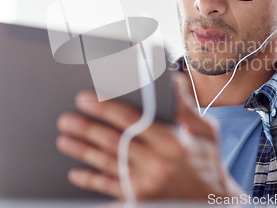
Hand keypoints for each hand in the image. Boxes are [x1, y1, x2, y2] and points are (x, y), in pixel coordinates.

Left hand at [56, 73, 243, 199]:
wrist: (212, 202)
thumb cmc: (208, 163)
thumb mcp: (206, 131)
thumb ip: (187, 106)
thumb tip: (174, 80)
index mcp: (172, 142)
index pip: (132, 120)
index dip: (106, 107)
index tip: (87, 98)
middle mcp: (156, 163)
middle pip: (113, 142)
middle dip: (86, 128)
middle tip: (66, 119)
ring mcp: (146, 184)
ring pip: (107, 164)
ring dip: (82, 151)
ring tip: (64, 140)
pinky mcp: (139, 199)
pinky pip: (110, 187)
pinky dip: (91, 180)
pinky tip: (76, 173)